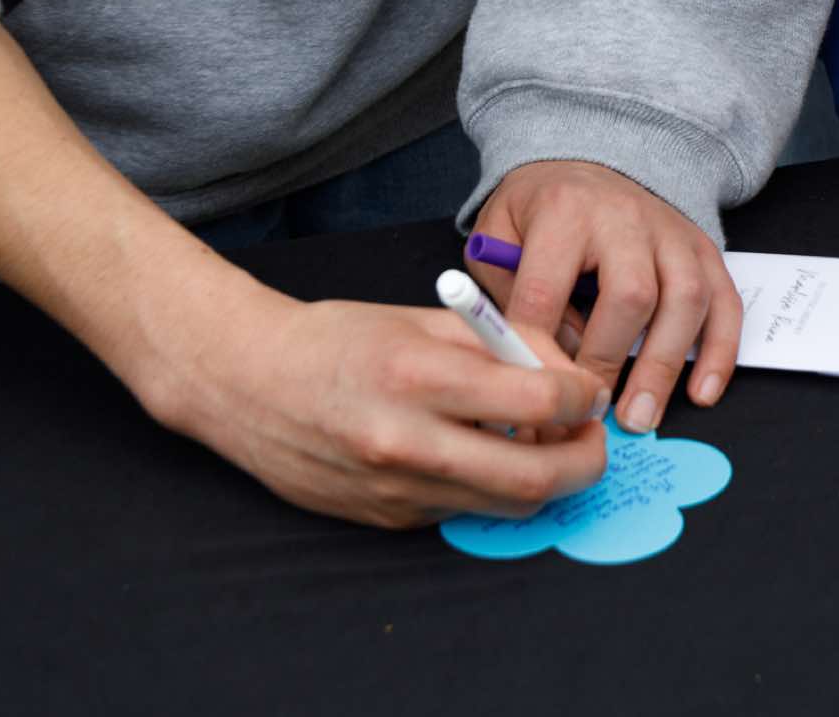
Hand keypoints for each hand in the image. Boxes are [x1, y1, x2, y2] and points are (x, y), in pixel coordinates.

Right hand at [153, 287, 609, 529]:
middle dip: (585, 461)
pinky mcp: (387, 519)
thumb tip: (566, 374)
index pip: (536, 403)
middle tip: (592, 439)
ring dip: (543, 479)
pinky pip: (464, 509)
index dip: (582, 399)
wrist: (246, 383)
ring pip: (507, 505)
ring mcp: (396, 490)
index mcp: (418, 376)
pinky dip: (488, 486)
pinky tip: (476, 453)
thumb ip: (501, 346)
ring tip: (539, 443)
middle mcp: (407, 442)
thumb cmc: (338, 339)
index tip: (588, 393)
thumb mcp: (424, 320)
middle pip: (535, 479)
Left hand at [477, 161, 740, 435]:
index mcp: (564, 211)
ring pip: (685, 300)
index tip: (535, 392)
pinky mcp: (704, 250)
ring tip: (641, 417)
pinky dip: (720, 352)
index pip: (548, 289)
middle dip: (609, 361)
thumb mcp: (497, 236)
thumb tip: (551, 358)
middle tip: (590, 411)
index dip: (540, 350)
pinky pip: (725, 302)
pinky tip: (701, 392)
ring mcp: (672, 234)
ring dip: (663, 366)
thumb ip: (510, 294)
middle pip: (630, 294)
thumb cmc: (540, 212)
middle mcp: (625, 219)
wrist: (590, 160)